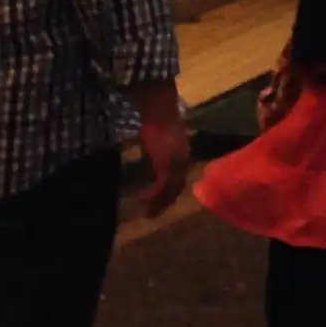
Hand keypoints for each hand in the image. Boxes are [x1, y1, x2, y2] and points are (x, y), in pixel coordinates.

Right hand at [132, 91, 191, 216]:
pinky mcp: (165, 164)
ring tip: (147, 212)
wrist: (160, 112)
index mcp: (184, 156)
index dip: (171, 193)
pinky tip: (142, 198)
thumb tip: (154, 168)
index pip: (180, 180)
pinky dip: (152, 195)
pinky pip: (160, 186)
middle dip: (165, 202)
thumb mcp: (162, 144)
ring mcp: (176, 164)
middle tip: (153, 214)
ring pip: (170, 190)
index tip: (162, 203)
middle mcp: (183, 162)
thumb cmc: (159, 123)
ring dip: (158, 202)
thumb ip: (162, 157)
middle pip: (177, 188)